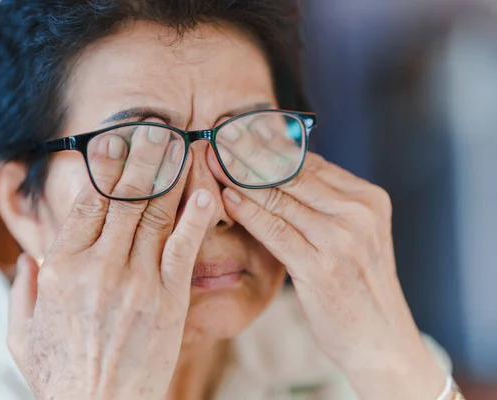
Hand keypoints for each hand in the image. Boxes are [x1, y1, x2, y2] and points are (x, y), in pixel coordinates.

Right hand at [7, 131, 215, 399]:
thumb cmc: (60, 375)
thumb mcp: (22, 334)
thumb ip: (21, 292)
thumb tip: (26, 258)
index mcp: (63, 268)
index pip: (86, 202)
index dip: (104, 167)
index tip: (116, 142)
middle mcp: (101, 265)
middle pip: (124, 197)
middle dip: (141, 158)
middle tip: (156, 128)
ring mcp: (138, 280)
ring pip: (154, 214)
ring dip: (168, 175)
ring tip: (180, 145)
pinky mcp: (169, 299)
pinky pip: (183, 248)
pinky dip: (194, 217)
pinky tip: (204, 192)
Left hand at [210, 147, 446, 399]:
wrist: (381, 340)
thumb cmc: (359, 287)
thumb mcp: (355, 237)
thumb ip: (326, 205)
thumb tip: (283, 173)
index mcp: (368, 199)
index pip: (310, 163)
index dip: (270, 147)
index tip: (239, 134)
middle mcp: (358, 212)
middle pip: (293, 174)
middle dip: (250, 155)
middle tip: (219, 139)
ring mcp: (342, 238)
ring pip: (280, 198)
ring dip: (242, 178)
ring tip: (214, 162)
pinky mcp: (321, 265)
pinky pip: (275, 229)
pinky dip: (248, 212)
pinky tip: (226, 197)